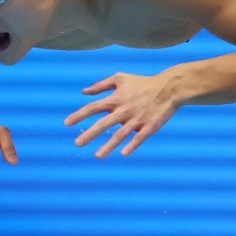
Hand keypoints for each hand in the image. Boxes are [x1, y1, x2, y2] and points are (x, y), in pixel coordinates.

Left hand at [64, 72, 179, 157]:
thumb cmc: (143, 83)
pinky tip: (124, 154)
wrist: (168, 88)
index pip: (93, 108)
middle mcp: (124, 110)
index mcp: (116, 99)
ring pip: (121, 135)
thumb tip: (83, 92)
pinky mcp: (150, 126)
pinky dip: (132, 145)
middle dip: (90, 134)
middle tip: (77, 143)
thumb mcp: (121, 78)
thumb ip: (101, 85)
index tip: (67, 124)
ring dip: (109, 146)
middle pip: (104, 124)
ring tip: (97, 156)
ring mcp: (137, 119)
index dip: (79, 115)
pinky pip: (139, 138)